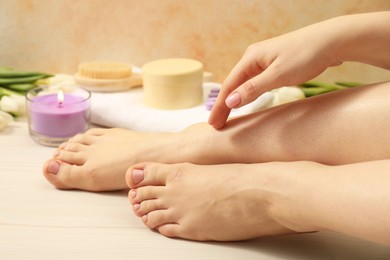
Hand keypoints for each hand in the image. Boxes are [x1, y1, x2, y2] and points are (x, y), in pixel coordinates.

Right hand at [208, 19, 341, 128]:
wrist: (332, 40)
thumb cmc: (305, 55)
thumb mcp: (278, 75)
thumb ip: (253, 89)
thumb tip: (230, 102)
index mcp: (250, 58)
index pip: (229, 86)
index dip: (220, 106)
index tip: (213, 124)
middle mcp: (254, 58)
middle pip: (233, 84)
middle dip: (224, 104)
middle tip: (217, 124)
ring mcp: (265, 60)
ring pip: (244, 83)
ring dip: (235, 100)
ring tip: (227, 116)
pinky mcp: (275, 64)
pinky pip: (255, 82)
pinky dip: (248, 94)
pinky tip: (247, 100)